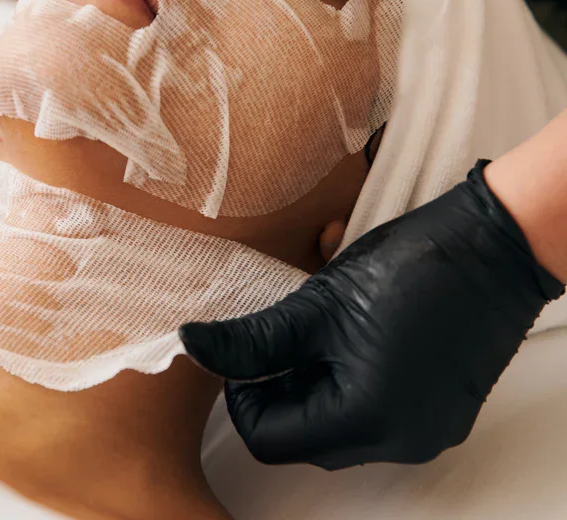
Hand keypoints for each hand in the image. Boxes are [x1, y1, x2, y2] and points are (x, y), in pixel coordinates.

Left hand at [180, 162, 563, 468]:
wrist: (493, 245)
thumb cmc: (412, 266)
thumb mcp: (318, 304)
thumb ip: (253, 338)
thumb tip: (194, 347)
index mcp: (368, 419)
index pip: (271, 439)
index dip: (242, 396)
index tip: (240, 354)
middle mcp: (401, 440)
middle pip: (305, 435)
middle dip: (277, 387)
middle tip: (275, 335)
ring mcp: (426, 427)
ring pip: (338, 424)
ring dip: (311, 381)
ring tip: (313, 327)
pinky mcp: (439, 408)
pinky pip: (374, 412)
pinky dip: (347, 381)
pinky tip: (348, 334)